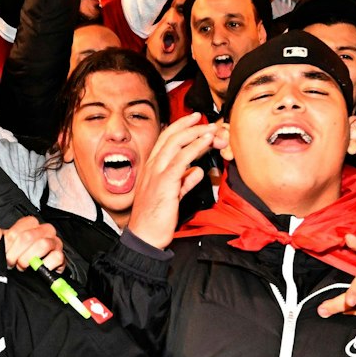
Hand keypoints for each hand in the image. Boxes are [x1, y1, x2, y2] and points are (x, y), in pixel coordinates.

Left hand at [0, 215, 64, 271]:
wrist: (30, 269)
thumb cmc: (18, 253)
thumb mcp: (3, 242)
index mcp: (30, 223)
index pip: (16, 231)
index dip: (7, 246)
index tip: (4, 255)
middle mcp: (45, 229)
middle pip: (28, 237)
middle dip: (16, 254)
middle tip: (12, 263)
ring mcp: (55, 242)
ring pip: (43, 244)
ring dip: (29, 259)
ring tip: (23, 266)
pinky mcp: (61, 255)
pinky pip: (56, 257)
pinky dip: (44, 265)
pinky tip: (37, 268)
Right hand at [127, 112, 218, 248]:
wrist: (145, 237)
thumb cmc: (156, 220)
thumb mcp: (172, 196)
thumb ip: (184, 182)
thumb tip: (197, 171)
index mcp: (151, 168)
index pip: (165, 140)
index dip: (180, 128)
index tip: (194, 121)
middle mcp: (152, 166)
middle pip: (170, 136)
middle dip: (189, 124)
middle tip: (204, 119)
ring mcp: (156, 173)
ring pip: (176, 143)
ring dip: (196, 133)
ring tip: (211, 129)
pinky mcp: (164, 182)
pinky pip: (182, 158)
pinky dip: (195, 147)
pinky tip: (206, 142)